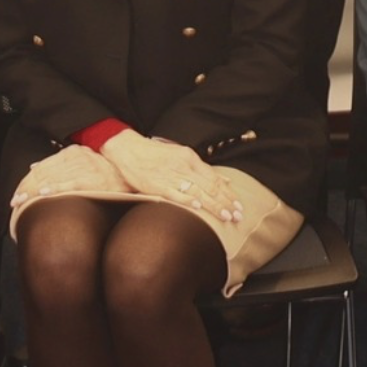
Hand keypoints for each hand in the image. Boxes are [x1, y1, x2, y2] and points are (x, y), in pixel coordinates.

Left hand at [9, 144, 124, 207]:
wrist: (132, 170)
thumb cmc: (106, 170)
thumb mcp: (82, 160)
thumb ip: (59, 163)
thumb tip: (34, 166)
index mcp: (71, 153)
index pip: (43, 166)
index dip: (27, 180)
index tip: (17, 193)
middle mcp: (75, 158)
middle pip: (44, 173)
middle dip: (27, 188)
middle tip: (15, 201)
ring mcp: (84, 168)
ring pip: (52, 178)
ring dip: (35, 192)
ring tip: (22, 202)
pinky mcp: (92, 179)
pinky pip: (70, 184)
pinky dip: (55, 188)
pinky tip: (44, 194)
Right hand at [100, 130, 241, 225]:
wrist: (127, 150)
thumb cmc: (156, 155)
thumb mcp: (181, 156)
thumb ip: (203, 170)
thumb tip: (225, 181)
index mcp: (190, 158)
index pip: (214, 178)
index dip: (228, 194)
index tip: (239, 206)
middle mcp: (183, 166)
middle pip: (209, 187)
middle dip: (226, 203)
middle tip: (237, 216)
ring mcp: (170, 175)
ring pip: (197, 191)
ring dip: (213, 205)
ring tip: (225, 216)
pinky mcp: (156, 185)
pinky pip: (174, 194)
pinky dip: (187, 200)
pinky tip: (198, 207)